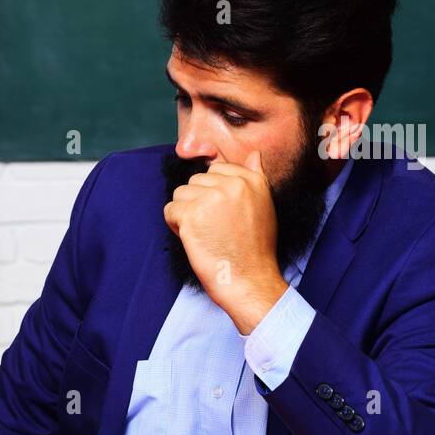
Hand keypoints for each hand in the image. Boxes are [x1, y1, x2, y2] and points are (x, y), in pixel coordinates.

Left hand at [163, 149, 287, 333]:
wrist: (249, 279)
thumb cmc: (255, 249)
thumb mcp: (264, 207)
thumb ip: (255, 178)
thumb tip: (254, 154)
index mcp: (251, 180)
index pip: (216, 169)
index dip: (211, 192)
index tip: (220, 214)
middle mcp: (232, 185)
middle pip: (195, 181)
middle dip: (196, 202)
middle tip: (211, 227)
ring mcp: (211, 198)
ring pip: (180, 194)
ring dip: (184, 213)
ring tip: (202, 233)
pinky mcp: (191, 215)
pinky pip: (170, 210)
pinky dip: (175, 226)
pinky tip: (192, 238)